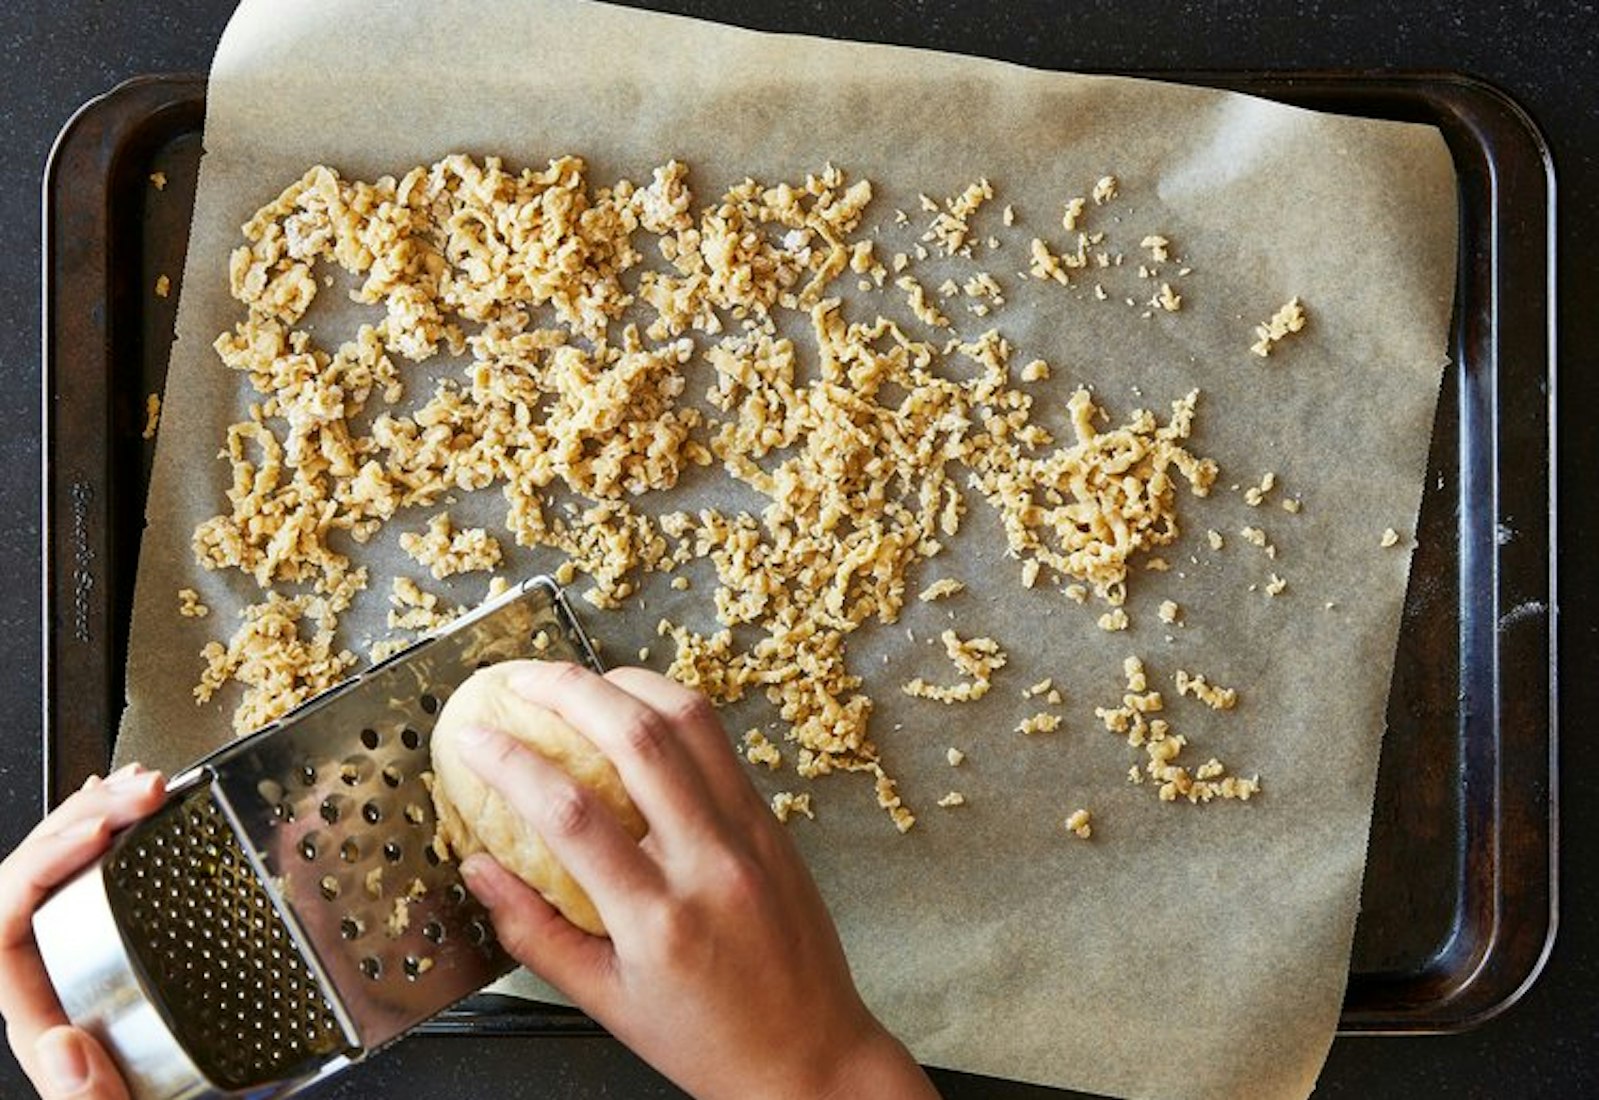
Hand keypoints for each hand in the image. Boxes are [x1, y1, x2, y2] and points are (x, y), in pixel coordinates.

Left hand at [1, 764, 165, 1098]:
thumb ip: (87, 1097)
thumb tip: (63, 1046)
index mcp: (34, 1012)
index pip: (5, 918)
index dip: (44, 863)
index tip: (100, 833)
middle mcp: (45, 976)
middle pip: (34, 876)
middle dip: (85, 818)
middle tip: (144, 791)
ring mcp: (77, 955)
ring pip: (59, 868)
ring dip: (100, 814)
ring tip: (145, 786)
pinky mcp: (118, 944)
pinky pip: (92, 877)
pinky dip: (110, 832)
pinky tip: (124, 806)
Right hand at [455, 662, 938, 1099]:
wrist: (810, 1056)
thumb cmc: (707, 1040)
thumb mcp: (604, 1002)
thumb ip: (533, 931)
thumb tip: (477, 868)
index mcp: (658, 920)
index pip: (571, 814)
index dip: (511, 763)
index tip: (473, 739)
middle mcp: (710, 863)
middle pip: (637, 739)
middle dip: (567, 691)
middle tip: (518, 680)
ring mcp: (750, 834)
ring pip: (690, 721)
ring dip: (624, 683)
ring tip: (574, 680)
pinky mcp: (773, 821)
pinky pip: (720, 742)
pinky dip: (669, 710)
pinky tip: (634, 708)